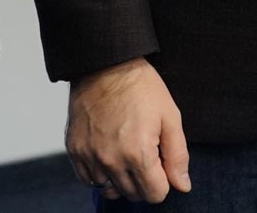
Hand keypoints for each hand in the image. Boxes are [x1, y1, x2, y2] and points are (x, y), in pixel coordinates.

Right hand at [66, 58, 191, 203]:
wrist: (105, 63)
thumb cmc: (140, 87)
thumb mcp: (170, 116)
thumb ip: (178, 155)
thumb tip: (182, 186)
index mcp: (138, 153)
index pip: (155, 194)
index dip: (163, 181)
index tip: (160, 162)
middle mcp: (111, 160)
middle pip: (133, 194)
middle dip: (144, 181)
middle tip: (145, 155)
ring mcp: (90, 155)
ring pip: (109, 189)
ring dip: (121, 179)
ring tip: (126, 154)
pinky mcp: (74, 149)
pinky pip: (88, 179)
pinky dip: (99, 174)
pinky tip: (108, 155)